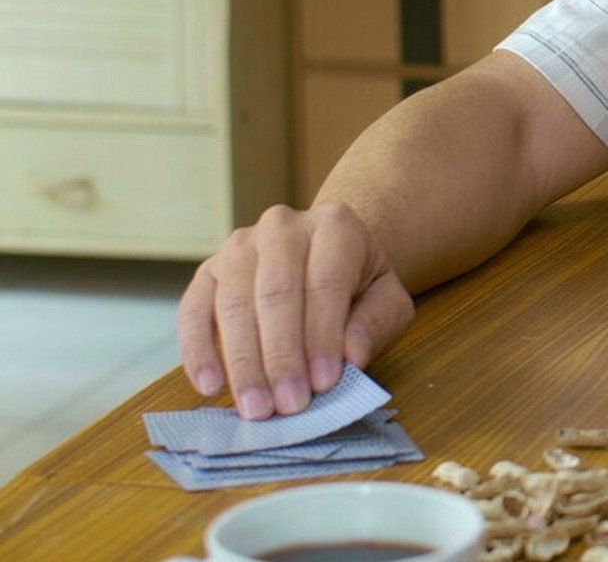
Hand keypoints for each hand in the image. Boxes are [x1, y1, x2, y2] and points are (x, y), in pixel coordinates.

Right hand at [176, 204, 413, 419]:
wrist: (327, 254)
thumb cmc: (360, 284)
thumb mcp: (387, 300)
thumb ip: (375, 324)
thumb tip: (351, 356)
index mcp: (335, 226)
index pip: (325, 283)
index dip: (322, 336)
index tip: (322, 384)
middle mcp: (282, 227)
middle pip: (275, 294)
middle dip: (281, 356)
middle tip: (287, 405)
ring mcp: (239, 246)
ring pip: (233, 304)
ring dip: (243, 362)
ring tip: (256, 407)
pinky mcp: (207, 270)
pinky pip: (193, 311)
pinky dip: (198, 351)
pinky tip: (211, 386)